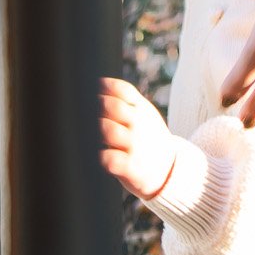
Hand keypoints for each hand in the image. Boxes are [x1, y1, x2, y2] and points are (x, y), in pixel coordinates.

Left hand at [99, 77, 176, 199]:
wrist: (169, 170)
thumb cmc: (149, 139)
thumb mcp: (146, 116)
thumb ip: (127, 101)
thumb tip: (97, 84)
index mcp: (142, 109)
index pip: (121, 89)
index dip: (103, 87)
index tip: (91, 92)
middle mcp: (140, 125)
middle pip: (113, 107)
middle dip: (96, 107)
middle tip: (85, 113)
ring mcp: (136, 146)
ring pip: (109, 131)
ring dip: (98, 131)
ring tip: (92, 134)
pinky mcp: (132, 168)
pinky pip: (111, 160)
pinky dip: (102, 157)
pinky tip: (99, 155)